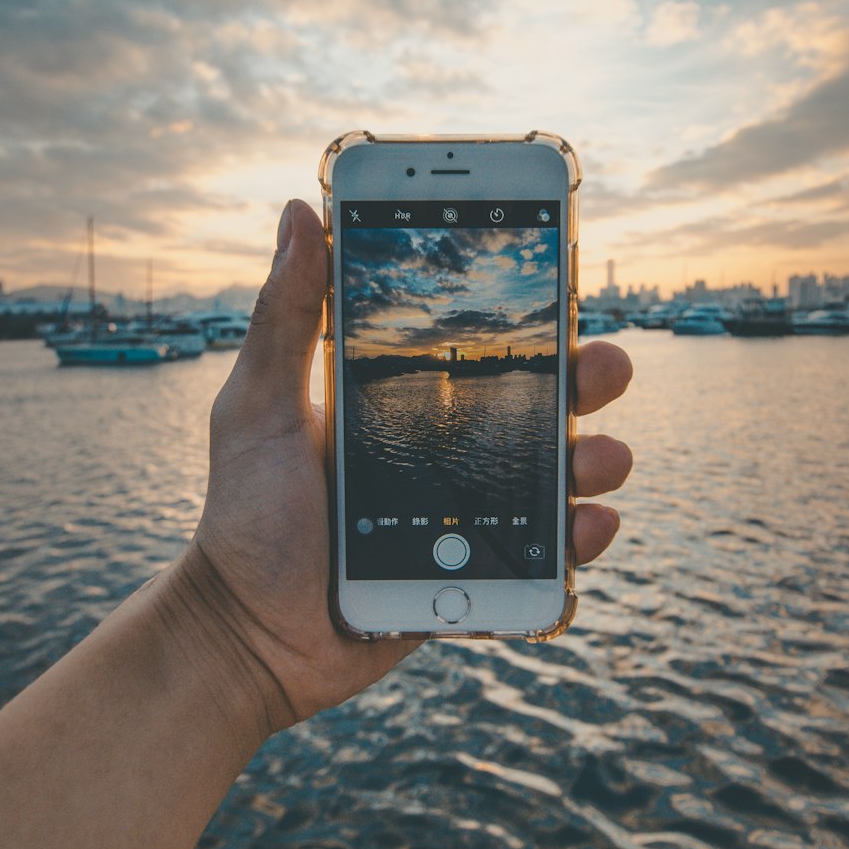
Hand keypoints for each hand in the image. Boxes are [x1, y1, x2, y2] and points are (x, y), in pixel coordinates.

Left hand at [176, 200, 632, 738]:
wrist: (249, 637)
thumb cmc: (244, 515)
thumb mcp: (258, 405)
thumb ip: (285, 316)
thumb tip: (299, 212)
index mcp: (401, 397)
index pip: (477, 341)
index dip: (527, 309)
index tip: (558, 272)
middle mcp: (445, 448)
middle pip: (538, 400)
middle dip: (586, 377)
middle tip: (604, 364)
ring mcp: (467, 511)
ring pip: (559, 474)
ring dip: (597, 457)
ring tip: (596, 459)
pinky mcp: (478, 573)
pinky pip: (548, 553)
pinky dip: (580, 539)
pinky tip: (586, 525)